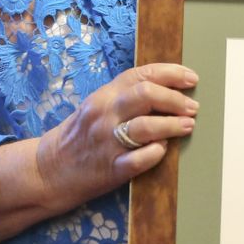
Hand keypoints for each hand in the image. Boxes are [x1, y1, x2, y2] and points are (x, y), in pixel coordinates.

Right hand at [35, 63, 198, 213]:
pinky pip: (140, 159)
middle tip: (193, 107)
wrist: (50, 169)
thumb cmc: (82, 135)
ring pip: (146, 127)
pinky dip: (157, 152)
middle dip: (176, 100)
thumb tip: (170, 89)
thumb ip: (127, 96)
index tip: (191, 79)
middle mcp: (105, 115)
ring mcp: (107, 142)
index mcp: (104, 95)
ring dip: (173, 125)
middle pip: (146, 95)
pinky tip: (164, 149)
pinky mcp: (111, 168)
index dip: (172, 74)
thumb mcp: (99, 106)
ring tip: (188, 126)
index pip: (142, 74)